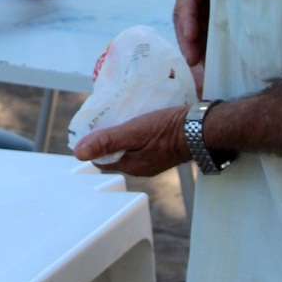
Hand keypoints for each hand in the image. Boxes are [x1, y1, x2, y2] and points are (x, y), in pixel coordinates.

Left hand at [72, 105, 188, 177]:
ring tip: (120, 114)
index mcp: (132, 166)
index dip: (94, 145)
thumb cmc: (170, 129)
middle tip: (104, 117)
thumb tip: (79, 152)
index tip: (91, 128)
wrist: (203, 127)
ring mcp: (155, 159)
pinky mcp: (166, 149)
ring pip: (131, 147)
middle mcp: (142, 167)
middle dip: (108, 138)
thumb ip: (108, 141)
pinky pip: (145, 142)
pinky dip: (139, 131)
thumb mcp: (134, 131)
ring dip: (124, 133)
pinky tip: (140, 118)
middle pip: (116, 153)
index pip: (102, 160)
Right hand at [173, 0, 211, 81]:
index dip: (188, 16)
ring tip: (199, 75)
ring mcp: (194, 4)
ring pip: (188, 29)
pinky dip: (201, 51)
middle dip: (187, 40)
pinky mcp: (203, 16)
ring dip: (192, 50)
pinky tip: (205, 71)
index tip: (192, 34)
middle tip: (193, 61)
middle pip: (183, 17)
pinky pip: (199, 35)